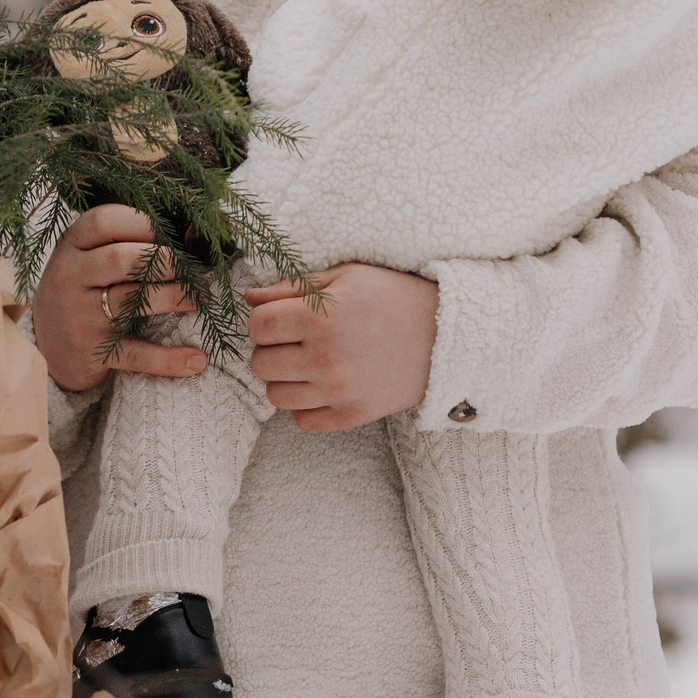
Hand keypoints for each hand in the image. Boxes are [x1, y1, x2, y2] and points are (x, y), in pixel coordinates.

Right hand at [31, 205, 206, 392]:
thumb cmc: (77, 293)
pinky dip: (169, 359)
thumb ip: (114, 242)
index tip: (171, 232)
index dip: (143, 222)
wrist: (45, 349)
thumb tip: (178, 230)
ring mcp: (80, 316)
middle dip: (166, 259)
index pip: (104, 221)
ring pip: (132, 300)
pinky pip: (136, 353)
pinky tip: (198, 359)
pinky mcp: (93, 351)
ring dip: (176, 297)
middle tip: (193, 267)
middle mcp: (70, 277)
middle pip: (121, 258)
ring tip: (201, 298)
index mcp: (70, 248)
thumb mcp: (82, 261)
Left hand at [242, 264, 438, 431]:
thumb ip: (292, 286)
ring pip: (275, 396)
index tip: (280, 318)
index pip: (257, 326)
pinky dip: (305, 406)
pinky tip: (323, 385)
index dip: (263, 320)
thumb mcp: (346, 276)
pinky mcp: (353, 415)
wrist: (448, 334)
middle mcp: (325, 358)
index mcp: (319, 318)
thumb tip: (249, 296)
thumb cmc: (393, 297)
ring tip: (307, 363)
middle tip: (295, 341)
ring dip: (284, 379)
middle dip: (271, 349)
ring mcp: (339, 391)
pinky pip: (302, 421)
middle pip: (260, 363)